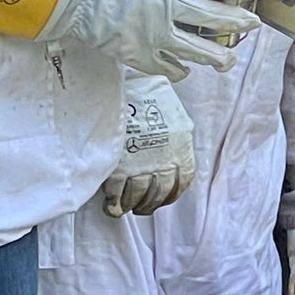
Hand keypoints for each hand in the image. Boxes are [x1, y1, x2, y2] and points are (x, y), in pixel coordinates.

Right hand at [54, 0, 257, 81]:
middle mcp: (168, 8)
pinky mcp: (142, 56)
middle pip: (213, 18)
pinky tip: (186, 70)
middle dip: (237, 22)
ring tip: (229, 60)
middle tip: (252, 25)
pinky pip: (170, 68)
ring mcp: (157, 35)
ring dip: (218, 56)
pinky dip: (180, 70)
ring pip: (199, 50)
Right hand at [101, 74, 195, 216]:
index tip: (163, 198)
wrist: (119, 87)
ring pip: (138, 196)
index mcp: (181, 146)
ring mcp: (142, 165)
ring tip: (123, 207)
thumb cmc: (146, 95)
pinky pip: (117, 192)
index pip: (183, 180)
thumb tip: (174, 139)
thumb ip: (175, 130)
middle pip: (159, 193)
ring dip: (131, 204)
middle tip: (140, 207)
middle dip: (149, 204)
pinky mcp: (119, 168)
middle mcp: (165, 160)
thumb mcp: (171, 110)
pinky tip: (110, 204)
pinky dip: (113, 202)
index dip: (172, 193)